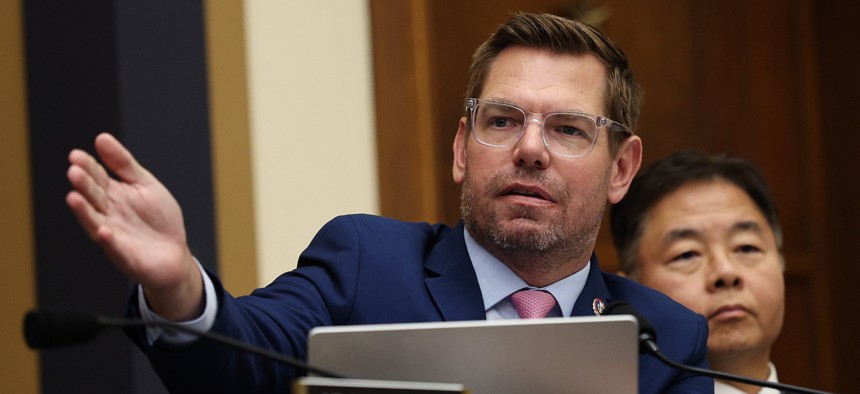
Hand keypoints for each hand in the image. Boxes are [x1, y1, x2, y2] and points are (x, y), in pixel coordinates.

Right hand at [66, 133, 202, 319]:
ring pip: (95, 221)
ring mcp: (114, 235)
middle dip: (84, 185)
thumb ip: (124, 164)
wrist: (175, 254)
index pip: (97, 178)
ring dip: (84, 211)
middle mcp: (109, 214)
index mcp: (114, 195)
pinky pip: (114, 248)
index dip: (88, 167)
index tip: (76, 155)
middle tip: (74, 171)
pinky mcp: (124, 256)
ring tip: (74, 198)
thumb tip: (101, 138)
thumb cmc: (159, 219)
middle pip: (94, 197)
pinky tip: (104, 230)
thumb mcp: (145, 184)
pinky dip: (108, 240)